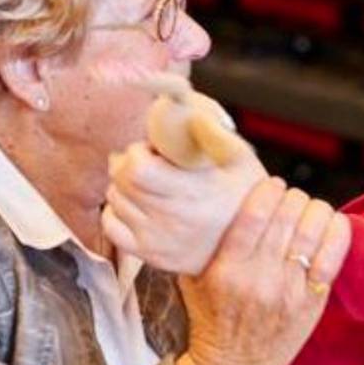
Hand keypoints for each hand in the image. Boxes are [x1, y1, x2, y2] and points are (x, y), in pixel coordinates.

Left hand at [102, 140, 266, 273]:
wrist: (251, 245)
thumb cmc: (245, 196)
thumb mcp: (240, 157)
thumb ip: (214, 132)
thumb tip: (189, 110)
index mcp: (193, 191)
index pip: (137, 169)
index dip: (138, 152)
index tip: (153, 150)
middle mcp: (172, 218)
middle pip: (121, 182)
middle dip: (128, 164)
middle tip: (150, 163)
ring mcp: (158, 240)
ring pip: (114, 202)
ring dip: (124, 186)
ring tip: (149, 184)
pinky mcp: (150, 255)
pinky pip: (112, 228)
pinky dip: (116, 212)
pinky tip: (137, 206)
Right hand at [174, 178, 351, 364]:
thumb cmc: (211, 318)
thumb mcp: (194, 279)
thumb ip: (203, 242)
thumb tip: (216, 196)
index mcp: (228, 270)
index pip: (255, 214)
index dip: (268, 189)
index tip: (270, 184)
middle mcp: (260, 279)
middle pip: (287, 215)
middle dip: (291, 196)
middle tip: (289, 196)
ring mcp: (290, 292)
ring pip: (313, 229)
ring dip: (314, 208)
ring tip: (308, 208)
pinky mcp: (313, 303)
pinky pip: (334, 255)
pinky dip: (337, 230)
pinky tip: (331, 221)